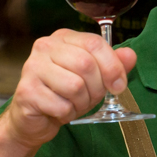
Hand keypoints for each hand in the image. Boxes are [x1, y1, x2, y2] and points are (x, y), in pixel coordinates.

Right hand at [3, 29, 135, 148]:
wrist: (37, 118)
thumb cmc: (67, 93)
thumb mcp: (96, 78)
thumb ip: (114, 65)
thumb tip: (130, 55)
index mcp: (64, 38)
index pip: (95, 44)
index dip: (112, 67)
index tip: (118, 85)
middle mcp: (45, 46)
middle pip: (86, 64)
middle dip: (96, 88)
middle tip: (90, 97)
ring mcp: (32, 67)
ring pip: (75, 86)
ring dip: (82, 102)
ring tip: (73, 103)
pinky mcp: (26, 90)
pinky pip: (62, 105)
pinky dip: (67, 113)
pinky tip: (59, 110)